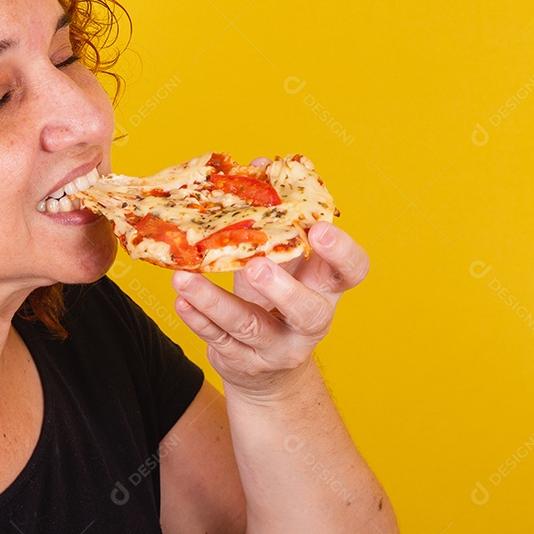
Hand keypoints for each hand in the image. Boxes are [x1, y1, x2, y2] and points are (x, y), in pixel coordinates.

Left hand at [171, 220, 369, 400]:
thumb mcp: (284, 261)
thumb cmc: (277, 298)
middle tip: (256, 266)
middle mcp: (309, 322)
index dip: (342, 252)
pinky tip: (181, 301)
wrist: (270, 370)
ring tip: (185, 279)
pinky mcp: (243, 361)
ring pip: (250, 327)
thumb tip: (257, 163)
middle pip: (308, 311)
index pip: (352, 271)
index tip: (319, 229)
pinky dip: (198, 319)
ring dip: (215, 302)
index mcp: (325, 287)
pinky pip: (219, 340)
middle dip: (283, 290)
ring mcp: (277, 347)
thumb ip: (273, 218)